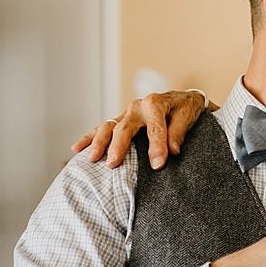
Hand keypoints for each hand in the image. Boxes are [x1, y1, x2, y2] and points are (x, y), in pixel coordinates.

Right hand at [71, 91, 211, 169]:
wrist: (182, 100)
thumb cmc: (185, 109)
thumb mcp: (187, 116)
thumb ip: (179, 132)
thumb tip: (172, 151)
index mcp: (155, 104)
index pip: (155, 129)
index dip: (157, 147)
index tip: (158, 165)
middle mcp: (137, 107)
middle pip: (124, 128)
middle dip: (118, 146)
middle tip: (113, 164)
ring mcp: (126, 113)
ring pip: (108, 127)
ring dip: (99, 142)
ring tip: (92, 158)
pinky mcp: (121, 120)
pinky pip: (103, 128)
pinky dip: (90, 137)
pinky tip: (78, 148)